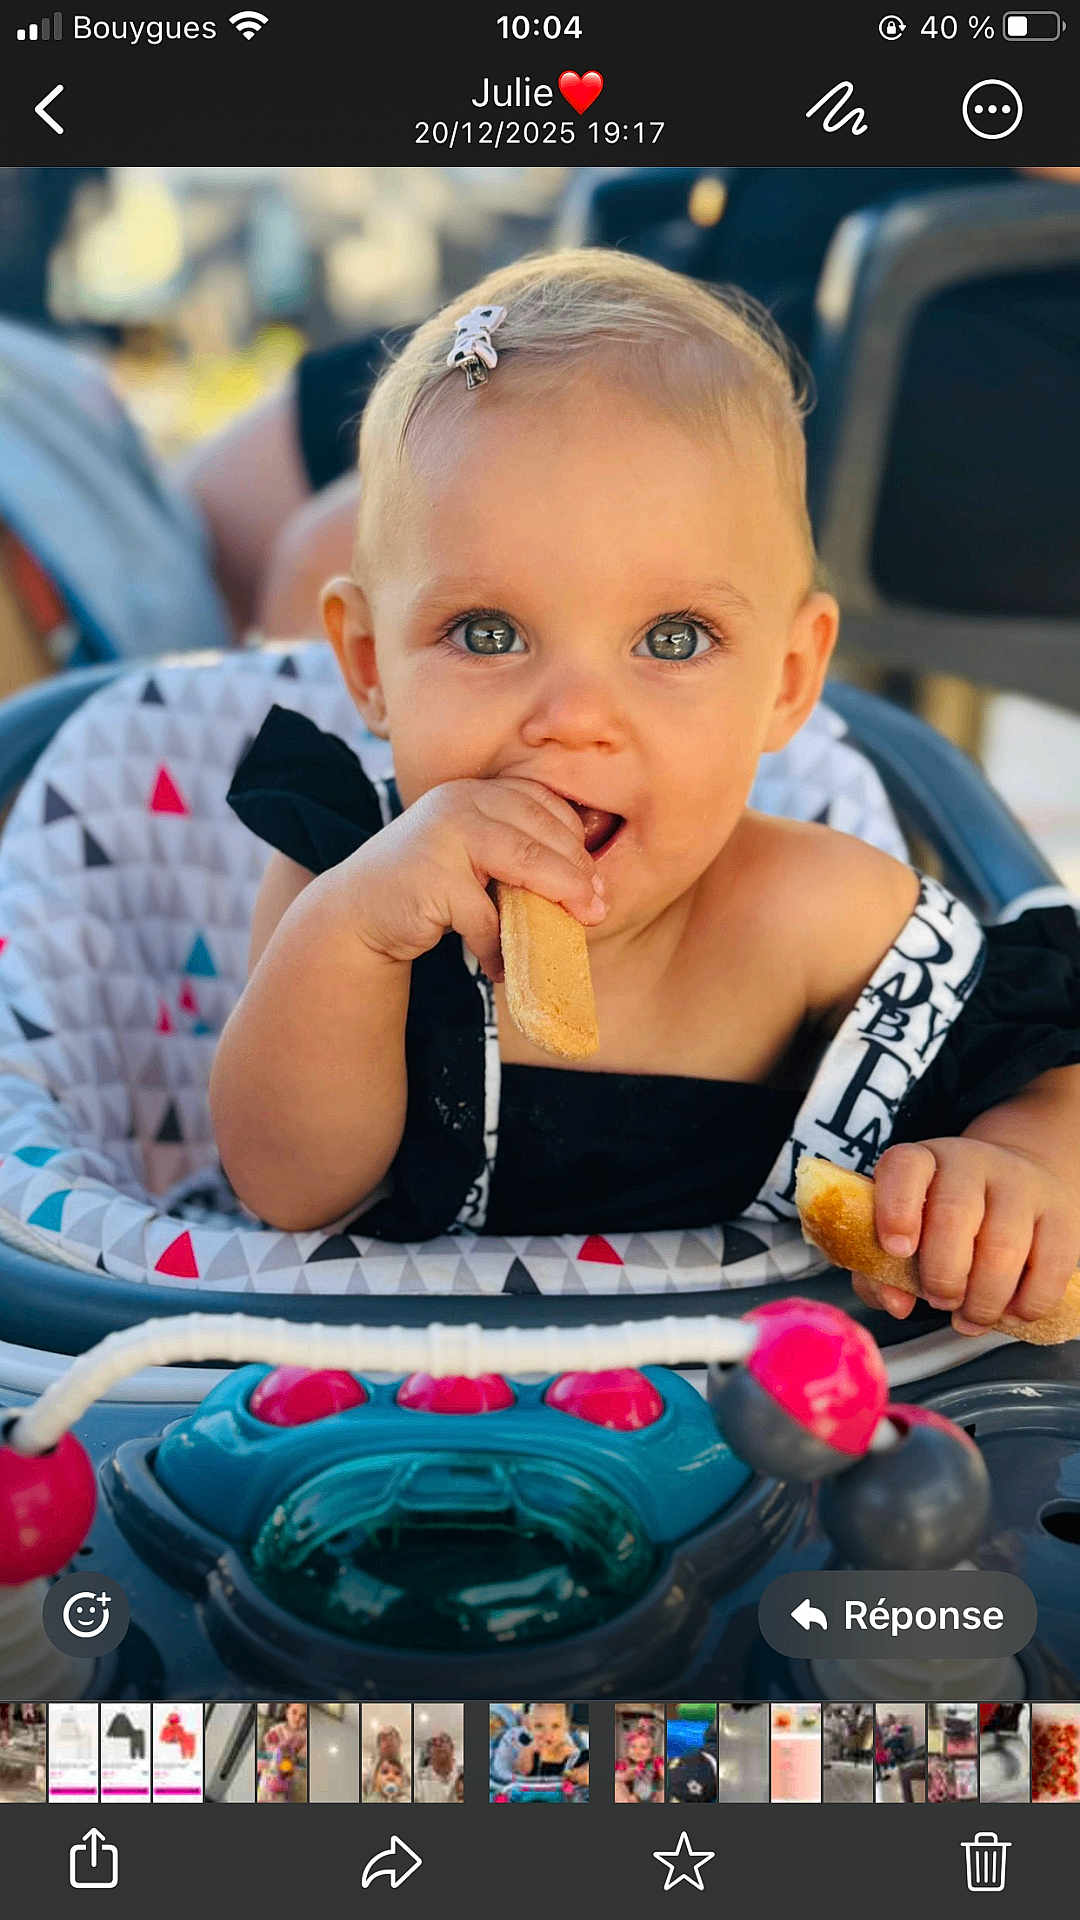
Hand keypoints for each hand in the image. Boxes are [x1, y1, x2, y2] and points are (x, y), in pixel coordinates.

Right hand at [328, 775, 605, 979]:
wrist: (358, 913)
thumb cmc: (428, 888)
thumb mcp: (475, 858)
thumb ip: (519, 855)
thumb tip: (590, 889)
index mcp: (477, 791)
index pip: (544, 805)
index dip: (576, 843)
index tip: (594, 882)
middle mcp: (460, 802)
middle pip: (542, 833)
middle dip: (577, 875)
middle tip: (596, 911)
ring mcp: (443, 835)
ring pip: (524, 861)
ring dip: (555, 900)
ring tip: (573, 930)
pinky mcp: (432, 876)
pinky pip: (486, 915)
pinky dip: (499, 946)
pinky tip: (501, 968)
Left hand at [850, 1138, 1079, 1333]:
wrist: (1014, 1183)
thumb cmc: (944, 1219)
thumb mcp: (903, 1230)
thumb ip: (881, 1269)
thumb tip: (896, 1303)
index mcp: (923, 1160)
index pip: (906, 1168)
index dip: (896, 1210)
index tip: (897, 1250)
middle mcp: (971, 1163)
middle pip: (955, 1214)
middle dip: (943, 1275)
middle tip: (940, 1301)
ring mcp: (1021, 1184)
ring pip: (1004, 1247)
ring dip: (984, 1299)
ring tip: (972, 1316)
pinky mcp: (1061, 1213)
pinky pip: (1051, 1267)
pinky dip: (1027, 1303)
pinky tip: (1011, 1311)